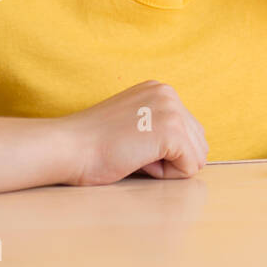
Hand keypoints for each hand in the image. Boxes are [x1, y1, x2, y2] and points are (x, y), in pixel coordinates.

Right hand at [57, 80, 209, 185]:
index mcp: (160, 90)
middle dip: (170, 158)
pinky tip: (139, 162)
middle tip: (133, 152)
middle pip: (197, 142)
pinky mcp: (172, 131)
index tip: (131, 144)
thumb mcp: (133, 122)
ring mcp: (172, 111)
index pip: (188, 130)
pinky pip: (190, 167)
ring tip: (136, 156)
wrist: (69, 147)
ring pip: (197, 156)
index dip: (163, 150)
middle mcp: (169, 94)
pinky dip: (168, 175)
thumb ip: (159, 127)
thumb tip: (192, 154)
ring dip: (169, 166)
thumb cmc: (93, 145)